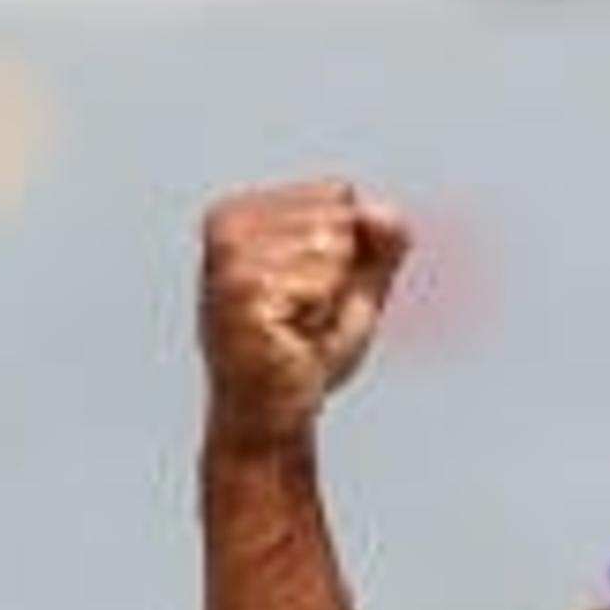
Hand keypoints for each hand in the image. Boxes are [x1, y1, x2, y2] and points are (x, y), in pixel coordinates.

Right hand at [199, 179, 410, 446]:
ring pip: (331, 249)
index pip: (338, 195)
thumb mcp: (358, 286)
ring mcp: (230, 257)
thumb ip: (382, 243)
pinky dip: (320, 317)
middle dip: (340, 277)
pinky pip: (320, 284)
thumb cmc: (309, 350)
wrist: (274, 414)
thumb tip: (379, 212)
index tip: (310, 292)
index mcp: (242, 212)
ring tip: (295, 327)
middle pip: (338, 219)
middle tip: (304, 316)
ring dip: (328, 300)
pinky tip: (289, 337)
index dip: (346, 255)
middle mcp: (227, 224)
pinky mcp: (241, 291)